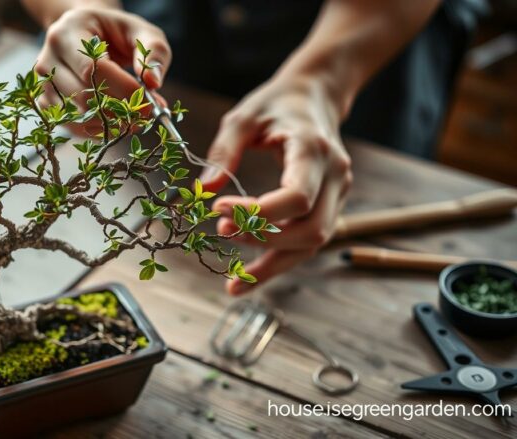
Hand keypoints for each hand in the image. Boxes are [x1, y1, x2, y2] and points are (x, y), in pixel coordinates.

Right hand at [34, 8, 170, 130]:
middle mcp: (48, 58)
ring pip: (76, 116)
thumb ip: (153, 52)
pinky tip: (116, 122)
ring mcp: (43, 84)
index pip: (91, 68)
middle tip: (145, 115)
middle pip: (82, 95)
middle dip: (119, 110)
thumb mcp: (141, 32)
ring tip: (133, 119)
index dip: (122, 89)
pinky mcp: (46, 104)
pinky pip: (72, 126)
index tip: (148, 102)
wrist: (88, 36)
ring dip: (110, 124)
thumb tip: (152, 82)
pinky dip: (98, 130)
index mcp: (67, 32)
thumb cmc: (116, 33)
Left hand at [200, 73, 352, 294]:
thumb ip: (223, 151)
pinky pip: (307, 241)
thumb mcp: (243, 117)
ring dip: (273, 265)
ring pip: (312, 244)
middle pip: (311, 230)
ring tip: (235, 282)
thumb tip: (204, 191)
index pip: (297, 198)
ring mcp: (338, 193)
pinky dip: (279, 260)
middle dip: (264, 241)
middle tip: (220, 231)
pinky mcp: (330, 205)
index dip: (258, 213)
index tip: (218, 209)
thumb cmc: (276, 105)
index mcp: (313, 150)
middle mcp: (335, 176)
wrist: (314, 97)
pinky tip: (250, 275)